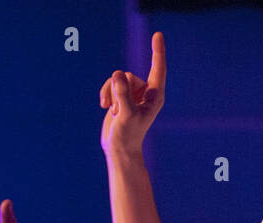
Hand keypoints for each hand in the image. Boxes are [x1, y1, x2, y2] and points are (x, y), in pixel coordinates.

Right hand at [99, 32, 166, 157]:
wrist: (119, 149)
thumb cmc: (128, 135)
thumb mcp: (125, 115)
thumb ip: (123, 94)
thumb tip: (117, 73)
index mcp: (155, 97)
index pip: (157, 69)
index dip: (157, 51)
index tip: (157, 34)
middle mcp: (146, 93)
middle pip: (128, 76)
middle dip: (119, 91)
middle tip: (120, 112)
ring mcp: (134, 93)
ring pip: (117, 78)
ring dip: (111, 94)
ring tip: (114, 113)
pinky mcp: (122, 96)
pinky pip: (111, 83)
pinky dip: (106, 93)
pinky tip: (104, 107)